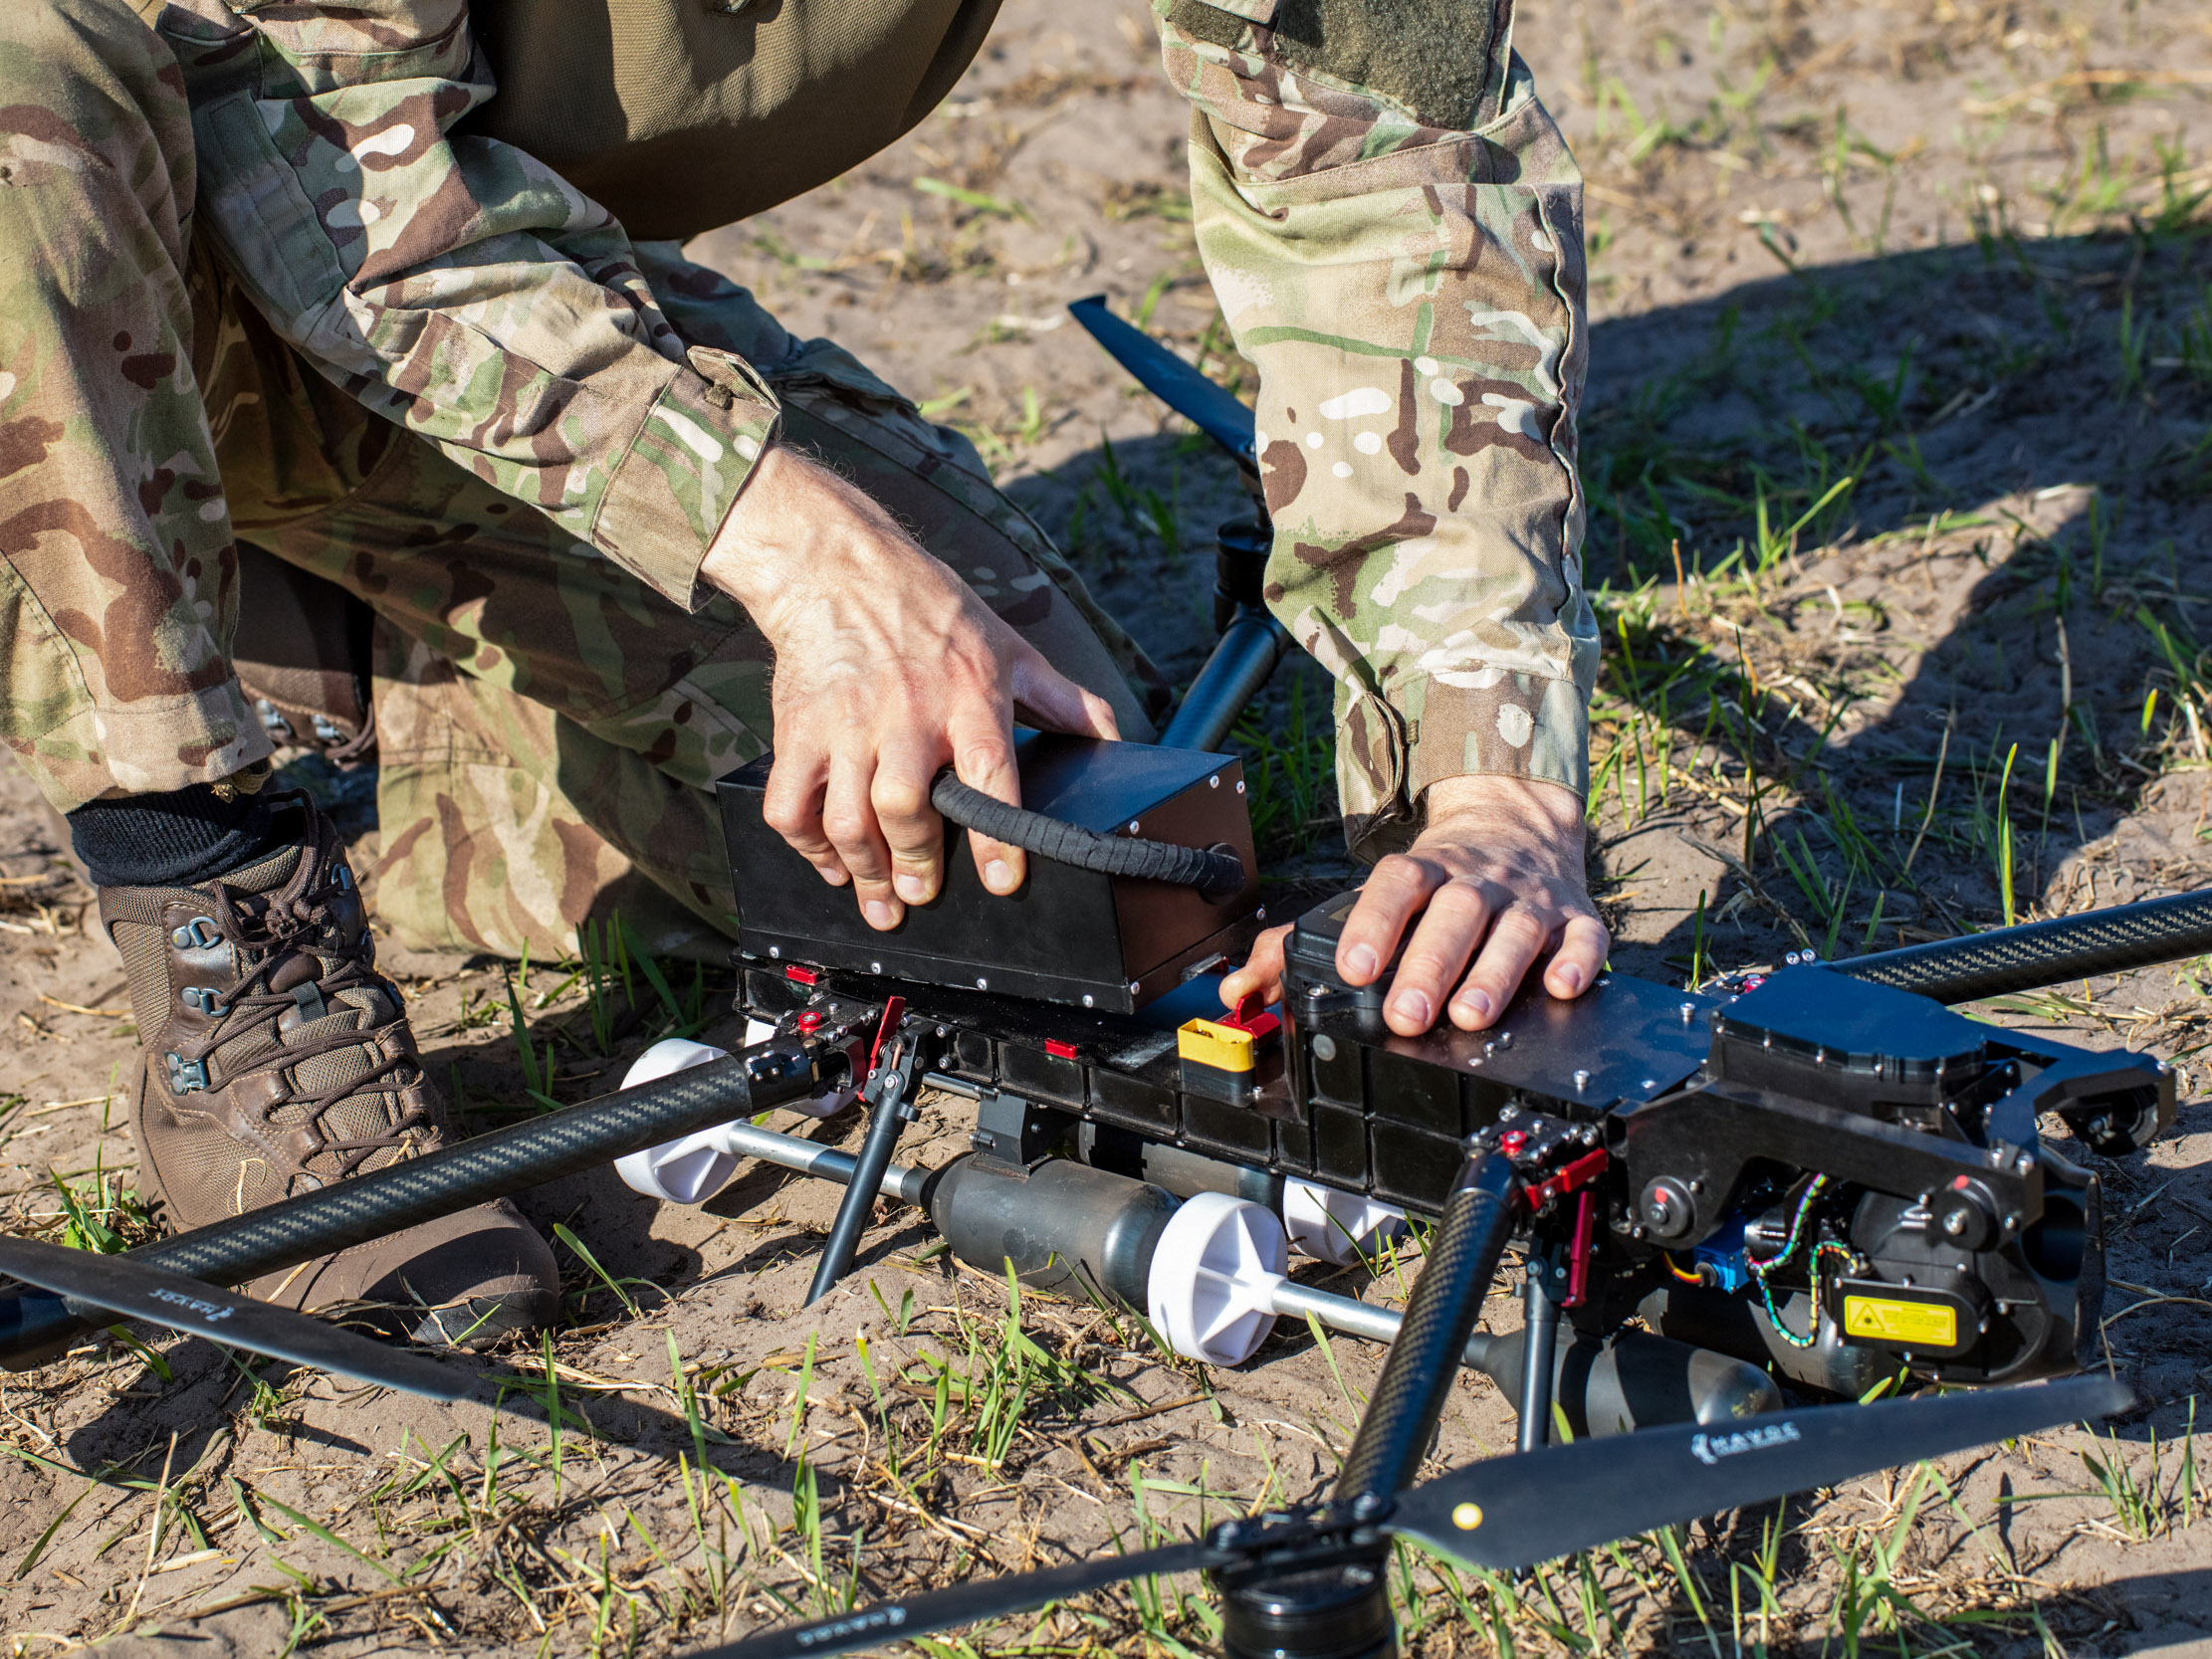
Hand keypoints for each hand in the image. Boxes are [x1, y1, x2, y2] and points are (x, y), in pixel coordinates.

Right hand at [702, 446, 1117, 929]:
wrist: (838, 567)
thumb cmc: (931, 610)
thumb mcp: (1010, 649)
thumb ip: (1064, 702)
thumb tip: (1114, 743)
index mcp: (968, 697)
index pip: (989, 773)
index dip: (997, 836)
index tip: (1003, 882)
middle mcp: (907, 714)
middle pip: (907, 807)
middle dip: (916, 864)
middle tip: (923, 894)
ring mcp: (847, 724)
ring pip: (847, 818)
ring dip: (864, 868)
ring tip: (882, 899)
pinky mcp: (799, 730)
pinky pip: (791, 805)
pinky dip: (807, 846)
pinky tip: (831, 861)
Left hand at [1219, 775, 1607, 1034]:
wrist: (1517, 824)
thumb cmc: (1435, 881)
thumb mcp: (1369, 898)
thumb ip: (1297, 945)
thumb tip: (1239, 989)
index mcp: (1423, 869)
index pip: (1395, 885)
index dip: (1374, 923)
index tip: (1354, 968)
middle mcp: (1476, 879)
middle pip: (1454, 913)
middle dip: (1430, 964)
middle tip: (1405, 1013)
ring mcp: (1528, 898)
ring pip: (1516, 929)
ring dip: (1495, 973)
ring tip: (1469, 1017)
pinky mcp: (1575, 918)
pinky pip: (1584, 937)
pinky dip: (1577, 961)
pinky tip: (1561, 987)